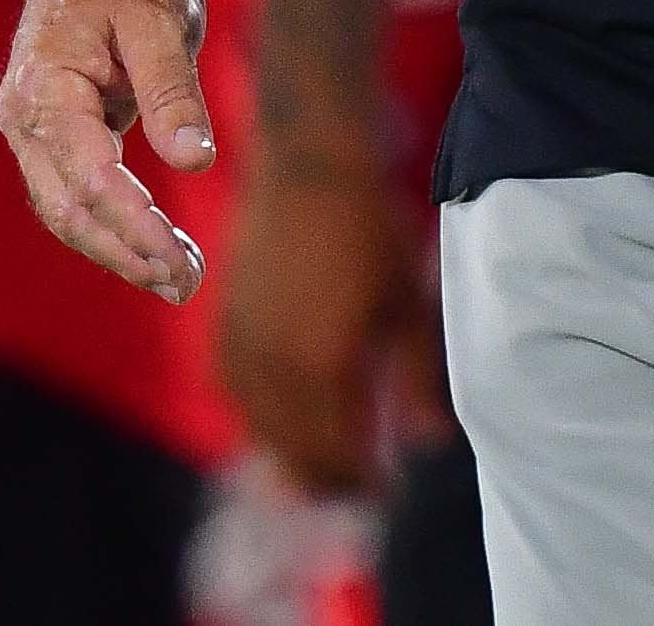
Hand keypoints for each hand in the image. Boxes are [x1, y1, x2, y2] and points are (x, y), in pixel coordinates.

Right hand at [0, 0, 214, 301]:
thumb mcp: (159, 18)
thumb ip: (171, 89)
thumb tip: (194, 161)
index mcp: (44, 89)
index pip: (90, 179)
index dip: (135, 227)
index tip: (180, 259)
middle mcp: (25, 117)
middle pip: (69, 210)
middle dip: (127, 253)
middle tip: (187, 283)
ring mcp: (35, 127)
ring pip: (68, 210)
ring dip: (121, 248)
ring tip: (181, 278)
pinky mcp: (56, 131)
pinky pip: (76, 191)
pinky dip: (114, 223)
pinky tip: (157, 246)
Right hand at [220, 155, 434, 492]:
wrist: (309, 165)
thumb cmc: (371, 229)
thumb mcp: (408, 306)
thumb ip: (417, 381)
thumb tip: (430, 443)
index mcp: (321, 369)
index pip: (339, 455)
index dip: (364, 481)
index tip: (388, 488)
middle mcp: (272, 369)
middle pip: (297, 453)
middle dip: (330, 477)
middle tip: (362, 484)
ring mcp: (241, 348)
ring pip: (263, 430)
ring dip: (294, 454)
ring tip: (327, 463)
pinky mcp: (223, 326)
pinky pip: (238, 396)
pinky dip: (262, 419)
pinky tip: (287, 418)